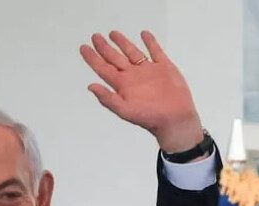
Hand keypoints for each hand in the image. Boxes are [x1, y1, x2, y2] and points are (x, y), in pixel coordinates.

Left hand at [80, 30, 202, 152]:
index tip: (83, 47)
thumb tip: (91, 86)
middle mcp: (132, 76)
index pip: (103, 68)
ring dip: (123, 43)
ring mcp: (148, 71)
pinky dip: (150, 42)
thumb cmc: (149, 118)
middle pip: (115, 58)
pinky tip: (144, 34)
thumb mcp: (124, 110)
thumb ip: (107, 98)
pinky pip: (156, 51)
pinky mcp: (164, 68)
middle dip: (104, 47)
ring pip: (132, 52)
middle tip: (95, 36)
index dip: (92, 58)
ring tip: (113, 33)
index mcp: (122, 85)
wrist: (175, 118)